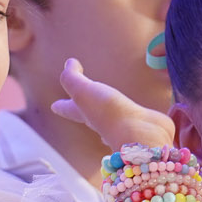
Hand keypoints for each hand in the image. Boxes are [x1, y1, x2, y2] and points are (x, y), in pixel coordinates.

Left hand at [52, 57, 177, 150]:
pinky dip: (139, 117)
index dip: (62, 106)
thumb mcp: (83, 92)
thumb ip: (72, 78)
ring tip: (113, 108)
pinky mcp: (144, 125)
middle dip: (85, 112)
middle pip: (91, 117)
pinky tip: (146, 115)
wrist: (141, 137)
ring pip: (114, 120)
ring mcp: (125, 126)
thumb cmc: (110, 114)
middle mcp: (104, 124)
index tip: (54, 106)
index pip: (70, 109)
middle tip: (82, 107)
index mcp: (87, 115)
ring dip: (111, 115)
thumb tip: (69, 64)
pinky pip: (140, 120)